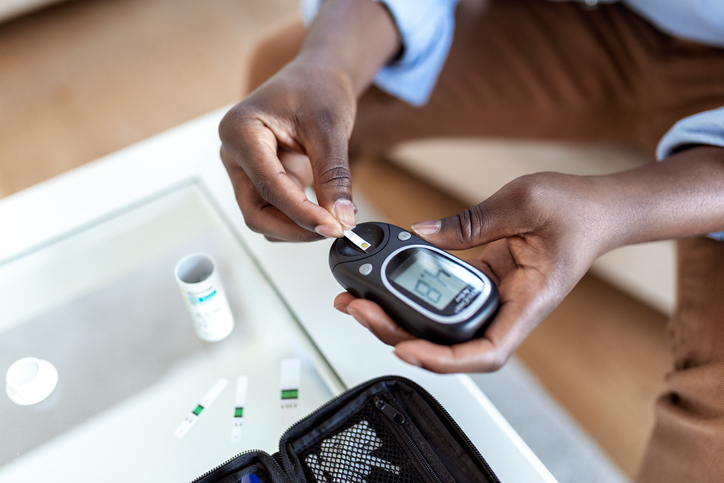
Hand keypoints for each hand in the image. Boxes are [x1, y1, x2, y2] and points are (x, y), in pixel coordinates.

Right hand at [219, 59, 357, 241]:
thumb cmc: (317, 89)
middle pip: (255, 212)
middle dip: (295, 227)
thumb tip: (341, 217)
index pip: (268, 185)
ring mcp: (246, 171)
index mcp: (240, 131)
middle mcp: (235, 154)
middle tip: (334, 229)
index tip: (333, 226)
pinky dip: (300, 221)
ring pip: (264, 218)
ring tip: (334, 218)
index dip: (301, 212)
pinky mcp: (262, 181)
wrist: (318, 78)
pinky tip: (326, 213)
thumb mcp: (330, 128)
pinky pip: (276, 213)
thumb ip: (334, 175)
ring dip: (297, 228)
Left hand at [334, 172, 614, 372]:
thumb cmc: (577, 211)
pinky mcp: (483, 281)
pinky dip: (412, 294)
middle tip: (361, 310)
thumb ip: (471, 222)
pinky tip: (383, 284)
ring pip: (441, 326)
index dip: (445, 360)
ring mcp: (493, 298)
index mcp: (528, 302)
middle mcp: (507, 309)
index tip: (408, 349)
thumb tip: (421, 234)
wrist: (598, 209)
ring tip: (358, 301)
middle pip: (451, 345)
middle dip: (401, 336)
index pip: (486, 352)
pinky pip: (442, 297)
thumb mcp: (524, 203)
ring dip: (399, 319)